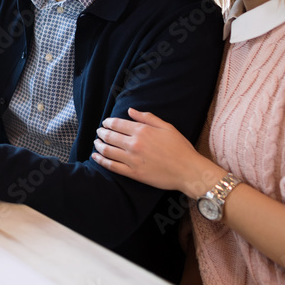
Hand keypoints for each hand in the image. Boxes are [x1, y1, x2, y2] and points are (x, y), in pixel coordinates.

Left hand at [92, 107, 221, 195]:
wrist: (188, 170)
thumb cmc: (180, 147)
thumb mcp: (166, 127)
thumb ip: (147, 117)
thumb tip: (130, 110)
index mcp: (142, 131)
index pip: (117, 124)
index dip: (108, 122)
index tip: (105, 123)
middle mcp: (134, 144)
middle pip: (110, 136)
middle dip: (101, 133)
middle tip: (99, 132)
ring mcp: (132, 160)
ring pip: (108, 151)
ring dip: (99, 145)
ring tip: (96, 143)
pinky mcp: (133, 173)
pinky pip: (112, 166)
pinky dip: (101, 161)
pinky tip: (95, 157)